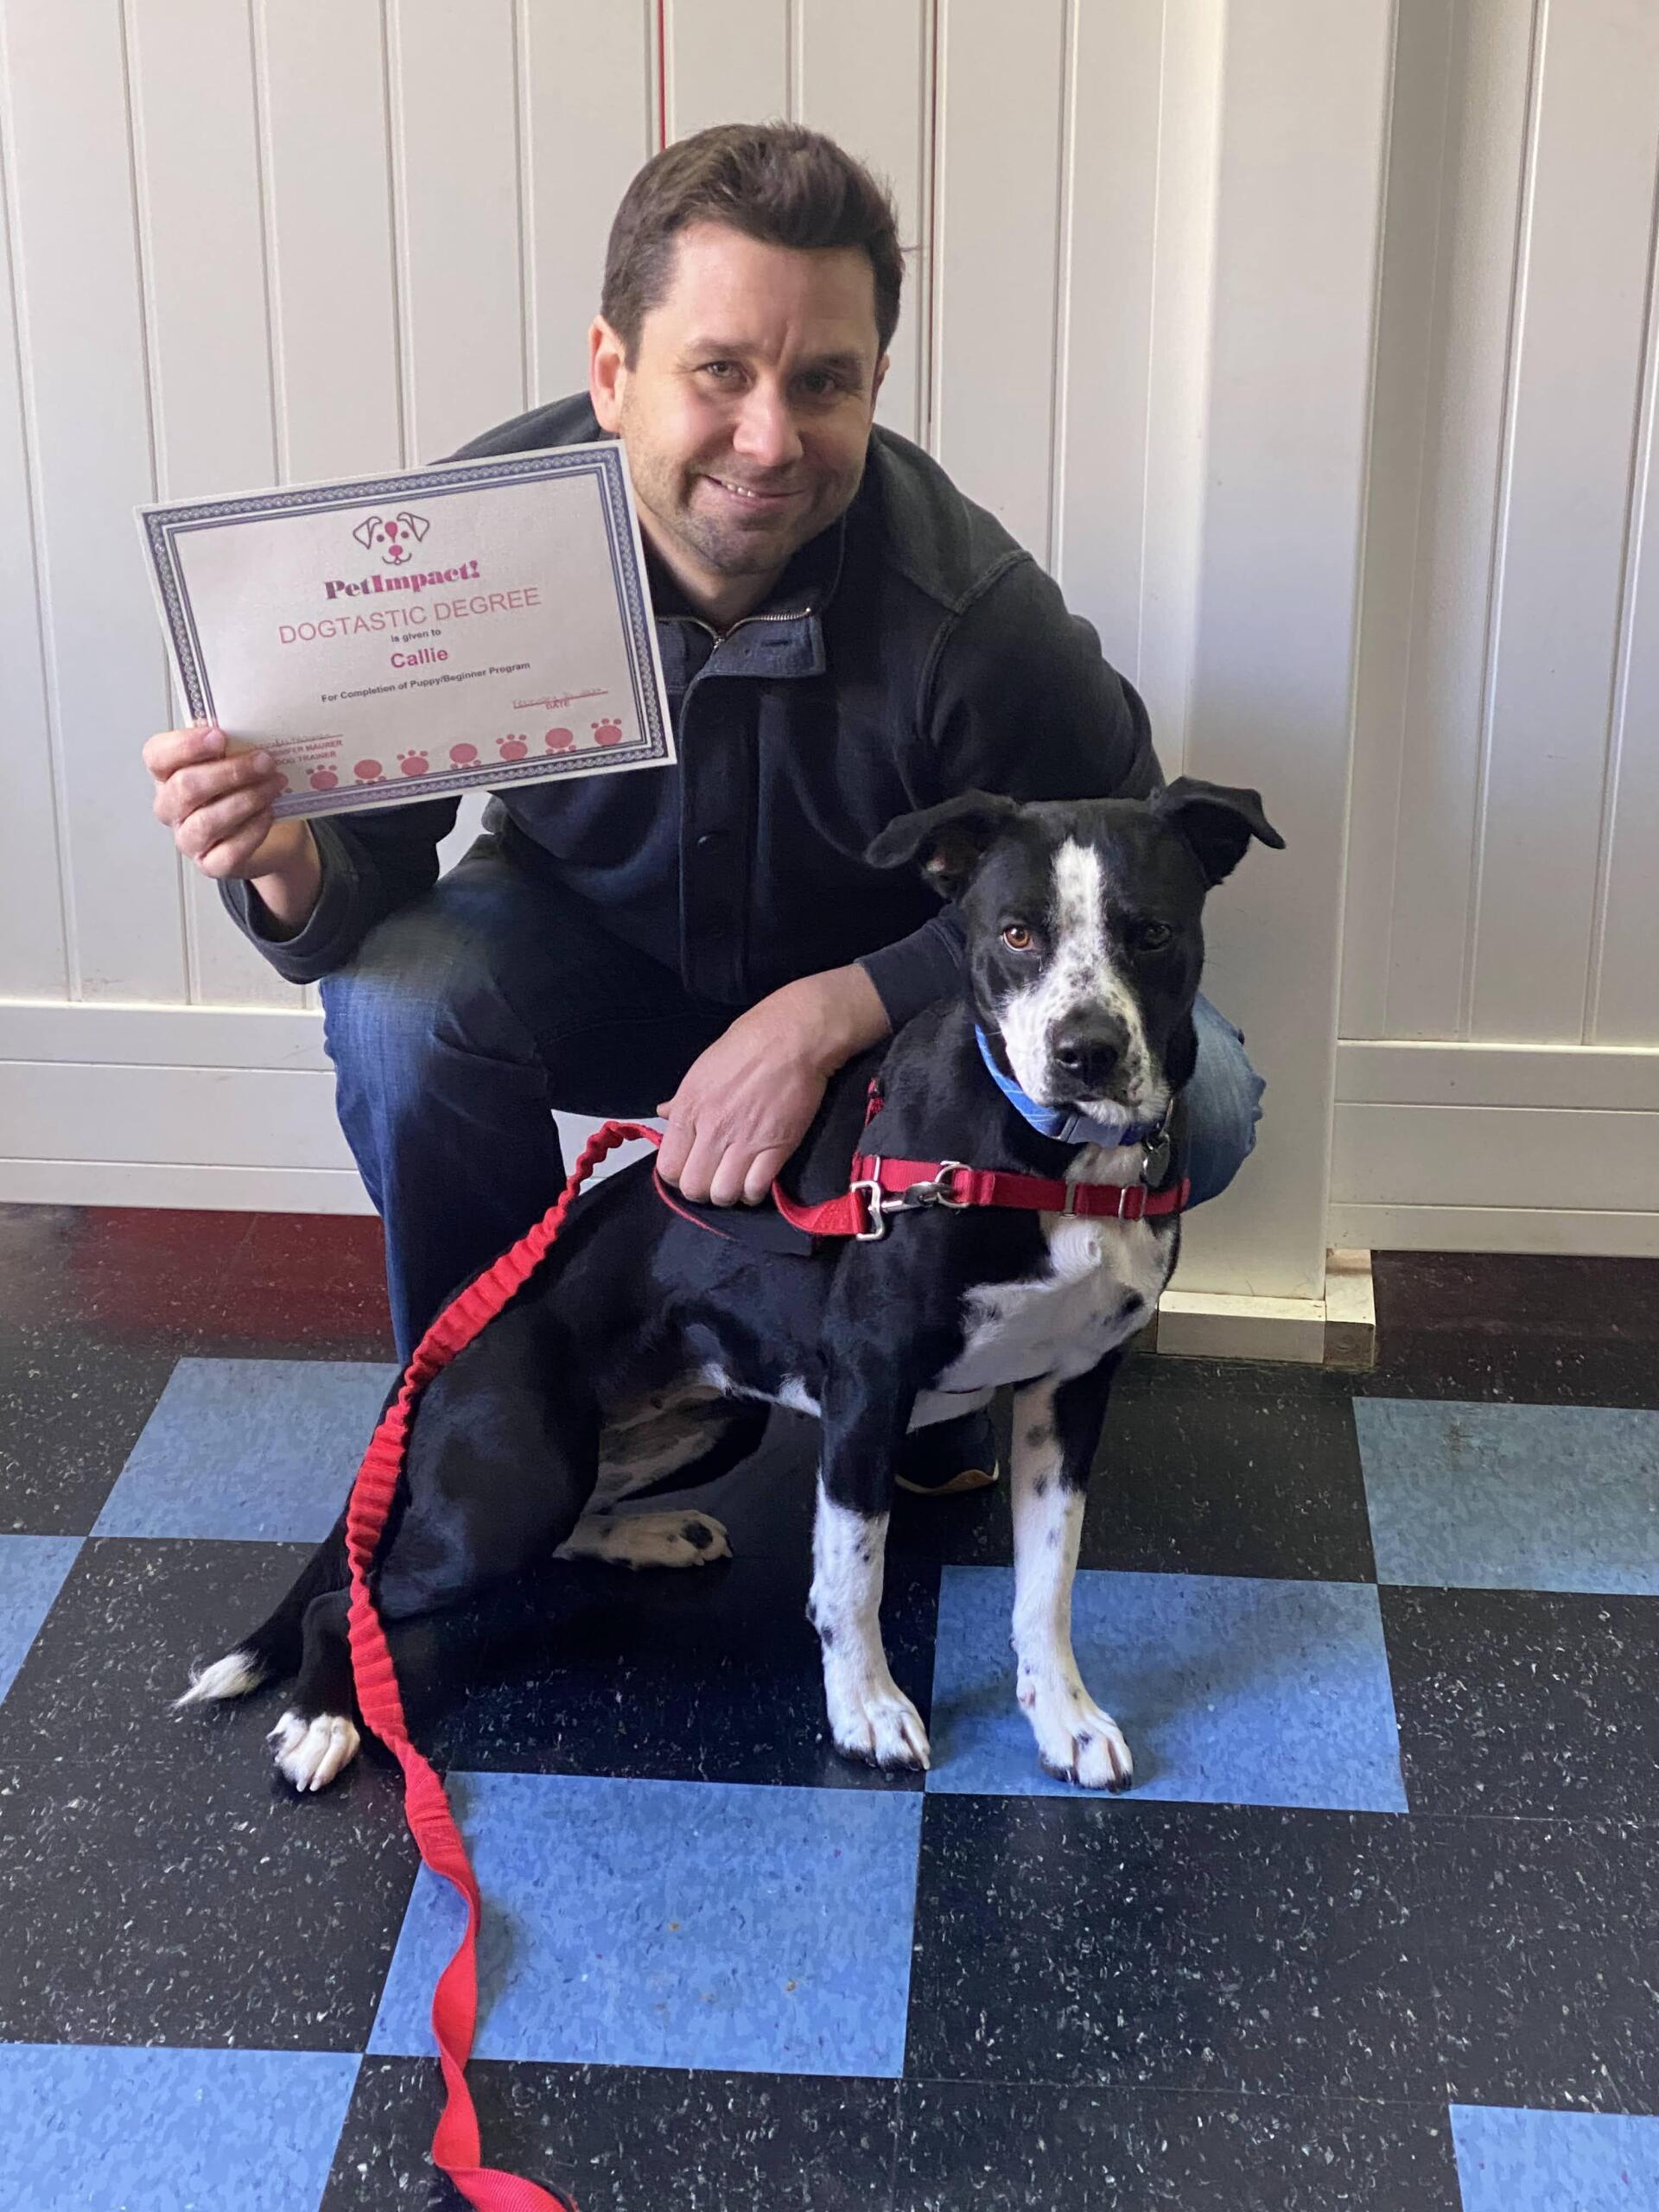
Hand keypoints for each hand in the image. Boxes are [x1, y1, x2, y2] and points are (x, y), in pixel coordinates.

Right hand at [145, 722, 298, 875]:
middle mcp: (171, 808)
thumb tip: (249, 729)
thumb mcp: (235, 759)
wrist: (271, 832)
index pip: (157, 756)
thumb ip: (232, 744)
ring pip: (207, 821)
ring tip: (274, 785)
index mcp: (167, 774)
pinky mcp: (211, 864)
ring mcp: (188, 839)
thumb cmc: (244, 788)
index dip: (185, 746)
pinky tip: (269, 813)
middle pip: (185, 787)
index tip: (220, 736)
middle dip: (230, 772)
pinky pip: (229, 851)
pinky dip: (253, 830)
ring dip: (246, 799)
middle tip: (264, 761)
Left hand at [656, 966, 889, 1205]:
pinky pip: (757, 1188)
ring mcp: (744, 1141)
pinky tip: (758, 1181)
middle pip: (694, 1188)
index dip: (678, 1175)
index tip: (692, 1168)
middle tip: (715, 1178)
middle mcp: (711, 1130)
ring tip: (737, 1181)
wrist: (792, 1037)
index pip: (668, 1167)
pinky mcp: (776, 1147)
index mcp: (689, 1110)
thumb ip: (682, 1099)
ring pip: (723, 1195)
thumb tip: (664, 1113)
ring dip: (729, 1194)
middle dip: (702, 1190)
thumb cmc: (746, 1044)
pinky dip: (755, 1193)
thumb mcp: (701, 1069)